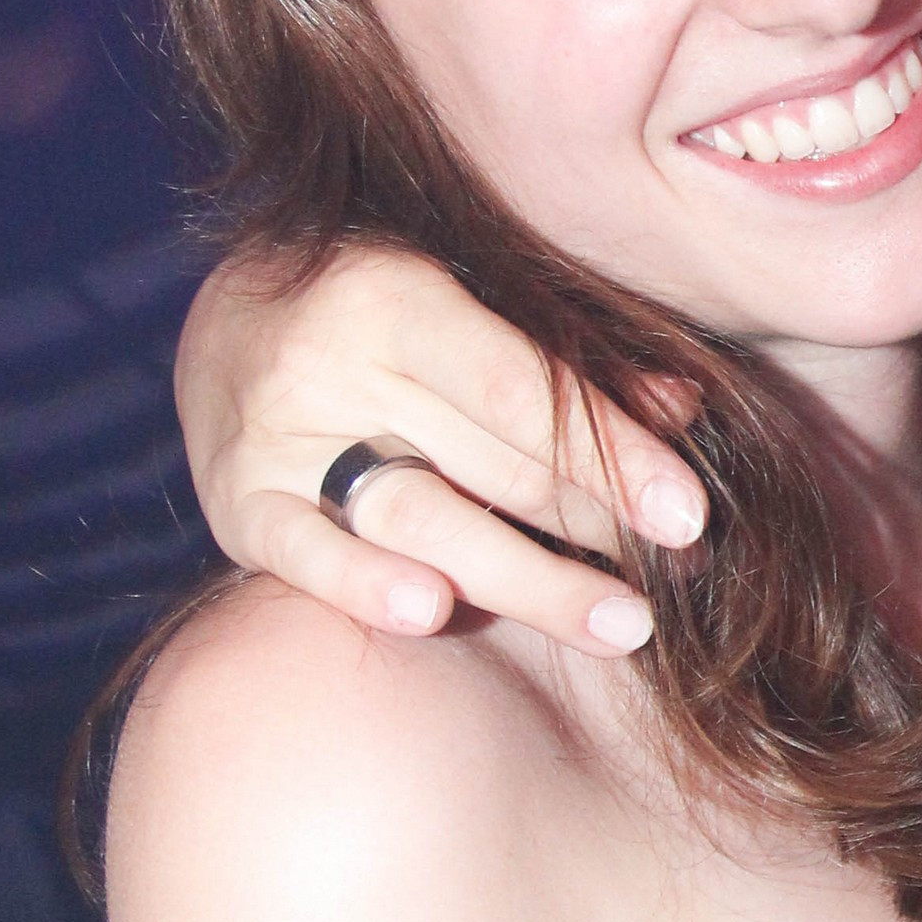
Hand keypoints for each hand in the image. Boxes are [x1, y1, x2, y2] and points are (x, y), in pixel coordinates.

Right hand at [176, 243, 707, 656]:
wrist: (232, 317)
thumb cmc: (385, 308)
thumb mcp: (468, 301)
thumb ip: (567, 357)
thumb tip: (685, 406)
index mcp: (397, 294)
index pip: (524, 392)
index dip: (613, 456)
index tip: (689, 516)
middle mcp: (330, 363)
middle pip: (491, 465)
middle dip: (597, 528)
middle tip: (683, 579)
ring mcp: (276, 440)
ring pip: (421, 521)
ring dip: (529, 581)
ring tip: (620, 627)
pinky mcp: (238, 505)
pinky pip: (305, 555)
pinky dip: (363, 583)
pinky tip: (430, 611)